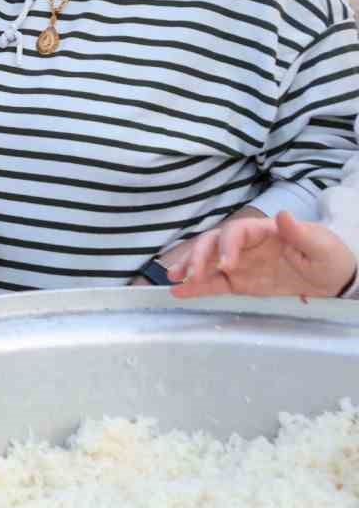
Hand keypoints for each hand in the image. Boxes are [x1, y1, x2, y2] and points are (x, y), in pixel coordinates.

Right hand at [169, 211, 356, 299]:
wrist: (334, 281)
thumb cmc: (329, 258)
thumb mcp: (321, 245)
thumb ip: (301, 232)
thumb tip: (282, 214)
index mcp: (262, 231)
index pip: (235, 232)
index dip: (227, 245)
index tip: (227, 265)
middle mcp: (245, 245)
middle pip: (213, 243)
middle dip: (198, 256)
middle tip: (188, 274)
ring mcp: (240, 264)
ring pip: (208, 262)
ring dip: (189, 268)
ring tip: (174, 280)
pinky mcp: (240, 283)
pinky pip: (215, 284)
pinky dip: (197, 288)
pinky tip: (179, 293)